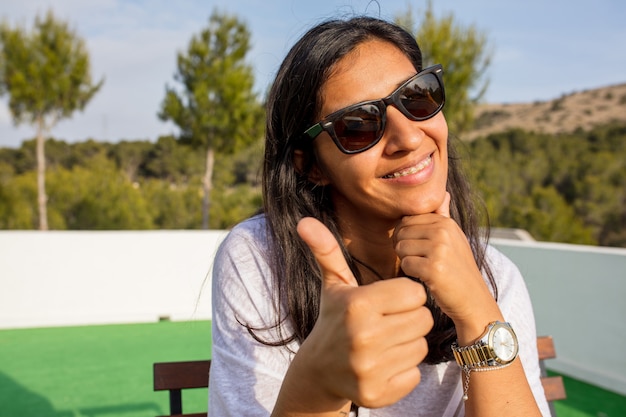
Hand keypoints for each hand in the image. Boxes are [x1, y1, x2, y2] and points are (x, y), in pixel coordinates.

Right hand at [295, 217, 432, 408]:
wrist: (318, 369)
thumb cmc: (334, 318)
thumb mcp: (333, 285)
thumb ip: (326, 251)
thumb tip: (304, 221)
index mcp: (358, 305)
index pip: (415, 293)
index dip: (405, 295)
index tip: (388, 301)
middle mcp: (364, 337)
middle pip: (424, 320)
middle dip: (410, 318)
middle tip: (389, 321)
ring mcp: (370, 369)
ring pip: (422, 347)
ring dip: (409, 343)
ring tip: (386, 340)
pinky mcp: (377, 394)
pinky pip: (415, 375)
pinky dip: (404, 370)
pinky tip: (384, 363)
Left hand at [393, 193, 498, 330]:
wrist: (474, 300)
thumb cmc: (458, 270)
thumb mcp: (454, 239)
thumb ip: (443, 216)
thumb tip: (443, 193)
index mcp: (446, 222)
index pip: (407, 219)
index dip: (405, 235)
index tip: (417, 249)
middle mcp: (444, 231)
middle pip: (401, 232)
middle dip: (403, 248)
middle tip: (419, 261)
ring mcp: (440, 249)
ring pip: (401, 248)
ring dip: (407, 261)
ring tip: (424, 269)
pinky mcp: (434, 268)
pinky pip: (406, 264)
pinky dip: (411, 274)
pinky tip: (425, 278)